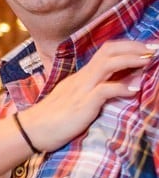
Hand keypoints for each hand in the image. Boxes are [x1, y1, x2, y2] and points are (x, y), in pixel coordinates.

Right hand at [19, 40, 155, 153]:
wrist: (30, 131)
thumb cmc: (52, 120)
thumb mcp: (74, 100)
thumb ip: (92, 92)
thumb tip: (113, 89)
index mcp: (82, 76)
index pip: (106, 51)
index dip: (128, 46)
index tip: (147, 48)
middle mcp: (83, 77)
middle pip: (109, 50)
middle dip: (135, 47)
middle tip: (155, 48)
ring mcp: (82, 89)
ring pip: (109, 64)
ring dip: (132, 59)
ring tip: (151, 60)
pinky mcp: (82, 104)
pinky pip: (105, 89)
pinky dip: (123, 86)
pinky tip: (136, 89)